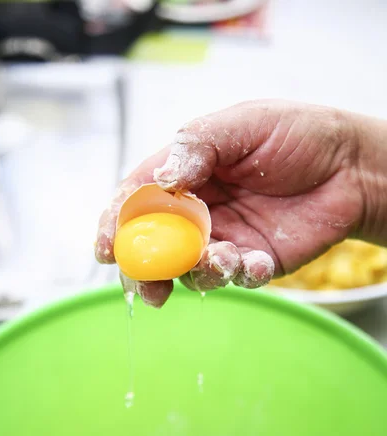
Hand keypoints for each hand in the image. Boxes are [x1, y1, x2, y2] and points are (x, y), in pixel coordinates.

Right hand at [95, 100, 385, 307]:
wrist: (351, 166)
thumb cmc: (296, 134)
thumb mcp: (242, 124)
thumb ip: (197, 147)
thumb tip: (162, 179)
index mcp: (186, 174)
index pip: (137, 201)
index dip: (116, 225)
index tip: (108, 249)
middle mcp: (199, 210)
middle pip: (154, 246)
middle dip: (145, 270)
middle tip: (149, 288)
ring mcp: (225, 238)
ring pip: (191, 269)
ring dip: (198, 272)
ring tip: (224, 259)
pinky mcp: (254, 261)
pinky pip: (236, 279)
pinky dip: (242, 275)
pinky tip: (259, 260)